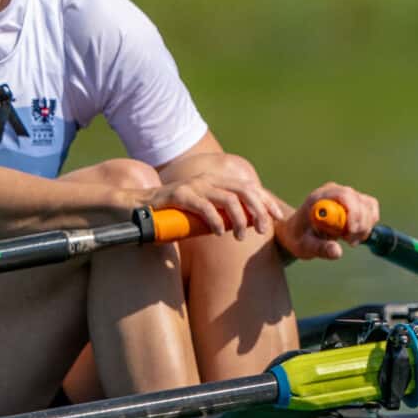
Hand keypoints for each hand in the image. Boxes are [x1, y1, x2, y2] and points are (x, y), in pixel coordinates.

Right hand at [142, 157, 286, 238]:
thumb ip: (222, 214)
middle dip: (259, 210)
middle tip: (263, 230)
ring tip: (241, 237)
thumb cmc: (174, 214)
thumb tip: (245, 226)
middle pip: (244, 190)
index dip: (266, 202)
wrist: (139, 208)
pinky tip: (220, 233)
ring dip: (240, 219)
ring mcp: (194, 186)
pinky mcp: (179, 195)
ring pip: (229, 198)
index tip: (277, 218)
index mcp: (216, 182)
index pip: (249, 188)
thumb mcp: (204, 212)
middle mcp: (208, 180)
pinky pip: (204, 206)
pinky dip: (216, 220)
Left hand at [278, 183, 379, 261]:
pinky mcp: (355, 201)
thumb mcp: (304, 246)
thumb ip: (319, 248)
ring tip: (351, 240)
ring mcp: (346, 194)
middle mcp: (335, 191)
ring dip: (366, 226)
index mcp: (320, 197)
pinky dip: (369, 223)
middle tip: (350, 242)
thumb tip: (337, 252)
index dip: (353, 214)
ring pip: (369, 205)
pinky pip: (371, 208)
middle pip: (359, 201)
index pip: (344, 196)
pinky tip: (356, 234)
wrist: (298, 231)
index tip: (349, 234)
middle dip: (360, 224)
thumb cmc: (299, 237)